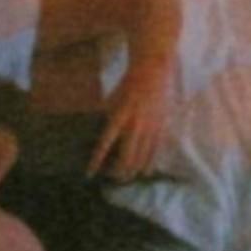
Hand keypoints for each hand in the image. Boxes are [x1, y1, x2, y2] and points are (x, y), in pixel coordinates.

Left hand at [87, 60, 173, 180]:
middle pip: (125, 158)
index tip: (90, 173)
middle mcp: (134, 125)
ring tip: (126, 178)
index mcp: (118, 117)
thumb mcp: (110, 101)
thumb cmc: (127, 85)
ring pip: (141, 158)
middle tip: (111, 178)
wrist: (152, 72)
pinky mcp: (160, 127)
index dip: (96, 161)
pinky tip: (145, 172)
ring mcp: (149, 128)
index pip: (104, 145)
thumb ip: (107, 120)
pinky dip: (149, 163)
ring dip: (133, 171)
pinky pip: (155, 151)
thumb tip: (104, 140)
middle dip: (117, 172)